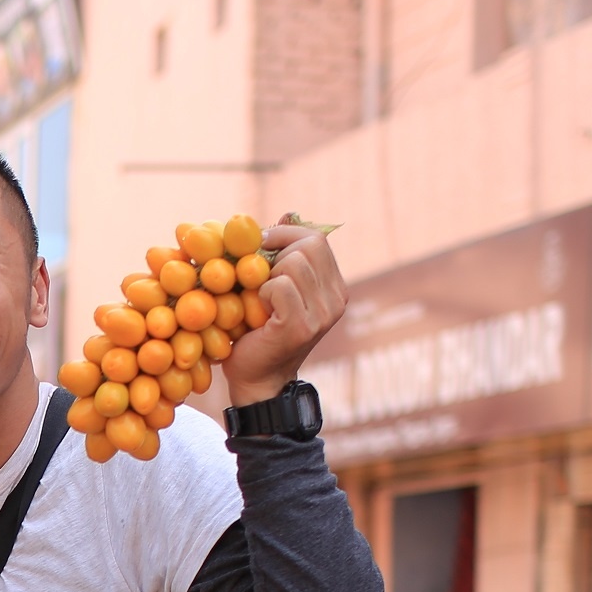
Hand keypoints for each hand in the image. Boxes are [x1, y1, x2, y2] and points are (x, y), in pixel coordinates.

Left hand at [223, 222, 347, 405]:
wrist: (254, 378)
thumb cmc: (256, 329)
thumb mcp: (272, 286)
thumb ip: (282, 254)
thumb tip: (287, 213)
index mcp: (334, 286)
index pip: (316, 237)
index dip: (284, 234)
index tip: (259, 247)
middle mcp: (337, 298)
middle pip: (309, 244)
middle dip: (275, 252)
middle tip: (257, 276)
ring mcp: (324, 314)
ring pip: (294, 263)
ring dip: (266, 276)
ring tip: (259, 298)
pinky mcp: (304, 326)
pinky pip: (280, 286)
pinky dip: (261, 294)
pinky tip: (258, 312)